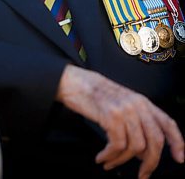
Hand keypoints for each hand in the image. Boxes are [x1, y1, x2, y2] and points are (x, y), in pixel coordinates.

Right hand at [56, 65, 184, 178]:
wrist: (76, 82)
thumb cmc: (97, 95)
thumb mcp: (122, 103)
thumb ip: (137, 122)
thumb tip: (145, 152)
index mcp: (143, 101)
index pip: (167, 122)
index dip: (177, 142)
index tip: (179, 159)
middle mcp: (137, 104)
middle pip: (155, 140)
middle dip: (150, 163)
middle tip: (142, 175)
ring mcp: (124, 109)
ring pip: (136, 147)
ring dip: (122, 161)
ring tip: (110, 163)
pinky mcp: (110, 116)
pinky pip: (117, 145)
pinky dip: (110, 156)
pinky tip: (102, 157)